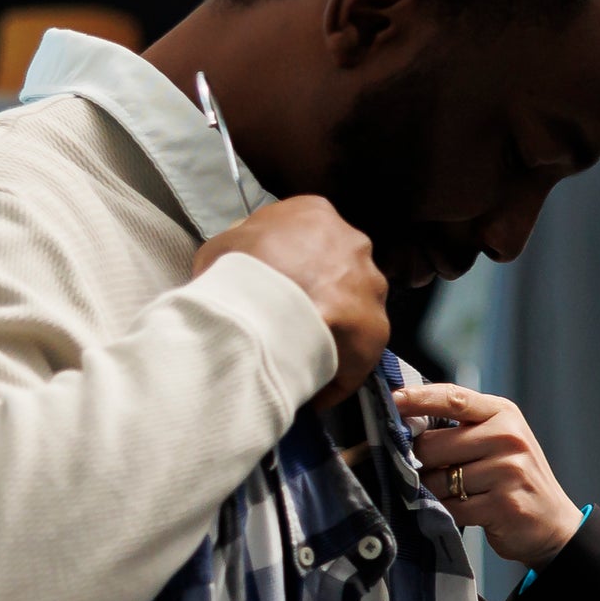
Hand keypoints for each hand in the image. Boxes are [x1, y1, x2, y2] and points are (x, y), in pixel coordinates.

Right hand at [194, 192, 388, 404]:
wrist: (265, 307)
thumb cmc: (240, 269)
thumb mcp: (221, 248)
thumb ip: (239, 249)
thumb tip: (243, 264)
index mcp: (316, 214)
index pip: (306, 239)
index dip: (287, 266)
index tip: (272, 290)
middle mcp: (353, 243)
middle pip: (335, 274)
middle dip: (315, 296)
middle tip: (287, 322)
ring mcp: (371, 284)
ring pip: (351, 312)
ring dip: (330, 331)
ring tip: (299, 355)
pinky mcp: (378, 328)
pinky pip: (355, 356)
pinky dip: (335, 371)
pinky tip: (310, 385)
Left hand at [390, 381, 586, 565]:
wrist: (553, 524)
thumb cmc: (515, 478)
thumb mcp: (498, 440)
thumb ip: (461, 427)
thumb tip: (404, 423)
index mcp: (503, 413)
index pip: (451, 398)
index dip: (415, 398)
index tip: (390, 400)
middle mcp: (508, 437)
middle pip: (432, 444)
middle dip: (422, 462)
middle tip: (436, 473)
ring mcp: (507, 471)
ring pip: (437, 480)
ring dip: (435, 491)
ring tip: (460, 494)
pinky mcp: (503, 504)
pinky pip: (451, 507)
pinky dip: (449, 511)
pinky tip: (468, 510)